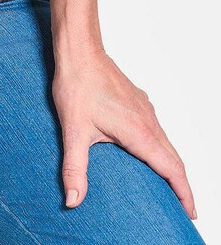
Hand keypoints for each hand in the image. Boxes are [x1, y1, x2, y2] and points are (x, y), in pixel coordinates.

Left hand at [51, 46, 196, 218]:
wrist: (79, 51)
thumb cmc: (77, 86)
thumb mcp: (73, 131)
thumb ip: (74, 168)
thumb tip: (72, 200)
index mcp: (139, 132)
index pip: (172, 169)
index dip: (184, 194)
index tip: (190, 213)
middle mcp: (148, 121)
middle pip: (174, 159)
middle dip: (182, 186)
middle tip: (183, 209)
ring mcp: (144, 109)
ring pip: (167, 143)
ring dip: (172, 166)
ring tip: (169, 187)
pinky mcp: (138, 102)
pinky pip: (157, 130)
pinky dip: (161, 148)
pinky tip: (148, 153)